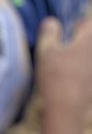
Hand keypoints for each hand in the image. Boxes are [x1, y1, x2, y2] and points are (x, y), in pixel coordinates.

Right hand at [34, 16, 91, 133]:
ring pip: (88, 61)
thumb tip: (51, 22)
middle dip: (79, 45)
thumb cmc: (57, 77)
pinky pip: (87, 77)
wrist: (68, 111)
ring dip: (80, 63)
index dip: (75, 27)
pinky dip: (81, 78)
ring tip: (65, 71)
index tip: (66, 35)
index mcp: (89, 39)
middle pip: (88, 44)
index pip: (86, 24)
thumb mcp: (46, 52)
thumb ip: (49, 33)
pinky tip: (70, 86)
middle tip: (64, 53)